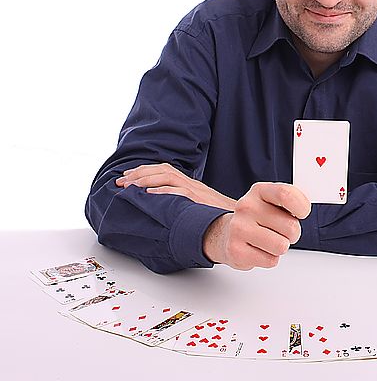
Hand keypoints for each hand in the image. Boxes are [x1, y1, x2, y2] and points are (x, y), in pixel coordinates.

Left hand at [115, 163, 236, 210]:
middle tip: (120, 181)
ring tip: (129, 186)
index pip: (165, 170)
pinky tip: (149, 194)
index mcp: (192, 185)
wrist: (241, 220)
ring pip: (167, 177)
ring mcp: (196, 191)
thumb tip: (165, 209)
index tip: (128, 176)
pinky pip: (179, 192)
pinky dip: (162, 191)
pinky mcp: (199, 200)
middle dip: (138, 174)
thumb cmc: (221, 218)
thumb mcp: (201, 207)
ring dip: (145, 180)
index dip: (144, 171)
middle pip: (163, 170)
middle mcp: (193, 184)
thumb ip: (186, 204)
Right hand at [202, 182, 310, 270]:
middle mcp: (246, 207)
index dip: (301, 206)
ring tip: (270, 241)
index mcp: (259, 191)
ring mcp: (238, 228)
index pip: (286, 194)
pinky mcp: (235, 250)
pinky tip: (259, 250)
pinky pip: (271, 260)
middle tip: (282, 231)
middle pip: (290, 226)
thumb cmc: (259, 218)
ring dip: (281, 247)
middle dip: (293, 233)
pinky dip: (270, 258)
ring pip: (282, 246)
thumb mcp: (273, 201)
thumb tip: (306, 208)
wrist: (229, 233)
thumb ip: (292, 200)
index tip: (302, 213)